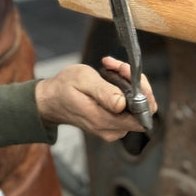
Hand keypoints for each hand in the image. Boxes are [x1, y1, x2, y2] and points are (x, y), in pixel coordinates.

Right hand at [35, 56, 157, 140]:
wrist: (52, 100)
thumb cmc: (64, 87)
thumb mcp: (81, 80)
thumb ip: (102, 92)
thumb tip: (122, 103)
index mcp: (104, 120)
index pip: (142, 115)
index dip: (143, 92)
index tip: (127, 72)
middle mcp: (112, 129)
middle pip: (143, 109)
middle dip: (135, 83)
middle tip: (116, 66)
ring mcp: (114, 128)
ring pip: (137, 106)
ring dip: (129, 84)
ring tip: (110, 69)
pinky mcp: (114, 124)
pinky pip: (129, 107)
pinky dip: (124, 89)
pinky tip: (110, 77)